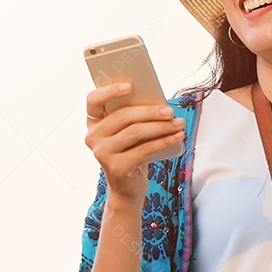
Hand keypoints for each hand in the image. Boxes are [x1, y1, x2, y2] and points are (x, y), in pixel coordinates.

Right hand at [84, 83, 184, 201]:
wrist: (127, 186)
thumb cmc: (131, 150)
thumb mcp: (128, 131)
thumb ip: (134, 115)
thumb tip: (157, 101)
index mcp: (93, 122)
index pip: (93, 100)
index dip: (109, 91)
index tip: (130, 85)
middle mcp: (93, 136)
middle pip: (122, 116)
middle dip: (149, 112)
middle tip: (170, 110)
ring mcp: (102, 153)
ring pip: (135, 132)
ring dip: (161, 126)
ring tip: (179, 123)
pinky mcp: (116, 167)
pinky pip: (144, 149)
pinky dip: (164, 142)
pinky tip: (178, 137)